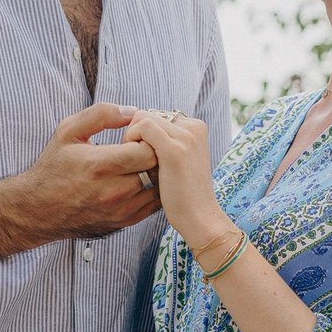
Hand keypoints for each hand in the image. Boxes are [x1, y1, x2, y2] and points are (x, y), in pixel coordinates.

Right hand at [0, 103, 160, 266]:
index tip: (136, 136)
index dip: (147, 139)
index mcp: (100, 165)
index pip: (148, 151)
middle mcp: (114, 191)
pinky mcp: (125, 222)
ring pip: (159, 188)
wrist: (39, 209)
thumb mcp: (68, 131)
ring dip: (155, 173)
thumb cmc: (53, 167)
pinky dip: (152, 190)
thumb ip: (101, 114)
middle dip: (154, 154)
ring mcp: (121, 210)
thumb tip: (132, 111)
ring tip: (140, 164)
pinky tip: (139, 180)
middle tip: (141, 148)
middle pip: (157, 169)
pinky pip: (154, 205)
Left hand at [122, 109, 226, 248]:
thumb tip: (141, 126)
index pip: (156, 115)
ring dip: (131, 138)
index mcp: (196, 127)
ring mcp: (186, 137)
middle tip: (137, 160)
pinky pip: (142, 128)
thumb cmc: (183, 194)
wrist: (200, 217)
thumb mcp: (180, 160)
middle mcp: (193, 127)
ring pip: (142, 118)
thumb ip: (167, 141)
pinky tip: (136, 162)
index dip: (142, 133)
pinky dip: (132, 141)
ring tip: (138, 162)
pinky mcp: (174, 150)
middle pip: (147, 114)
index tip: (144, 155)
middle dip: (135, 134)